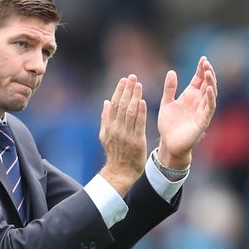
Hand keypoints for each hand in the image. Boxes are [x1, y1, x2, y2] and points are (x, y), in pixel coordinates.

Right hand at [98, 74, 147, 195]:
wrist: (120, 171)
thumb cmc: (115, 153)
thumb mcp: (105, 135)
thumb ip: (105, 118)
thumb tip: (105, 102)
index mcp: (109, 126)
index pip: (114, 104)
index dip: (119, 91)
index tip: (124, 80)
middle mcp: (116, 129)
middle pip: (122, 105)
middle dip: (127, 90)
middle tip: (132, 77)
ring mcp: (126, 135)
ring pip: (130, 112)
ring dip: (134, 97)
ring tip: (138, 85)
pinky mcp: (137, 141)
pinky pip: (138, 124)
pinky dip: (140, 112)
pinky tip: (142, 102)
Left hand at [157, 56, 216, 168]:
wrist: (168, 143)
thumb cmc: (168, 125)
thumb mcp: (166, 103)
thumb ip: (169, 89)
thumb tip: (171, 72)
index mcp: (189, 96)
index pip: (199, 79)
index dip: (201, 69)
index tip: (203, 58)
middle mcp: (198, 101)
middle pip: (207, 84)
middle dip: (208, 73)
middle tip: (206, 63)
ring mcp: (202, 110)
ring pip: (210, 94)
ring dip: (211, 83)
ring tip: (208, 72)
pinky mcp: (203, 120)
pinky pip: (209, 108)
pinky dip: (211, 98)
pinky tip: (210, 89)